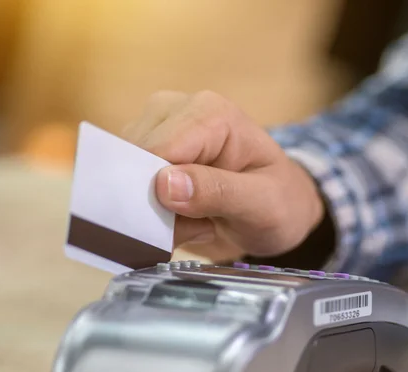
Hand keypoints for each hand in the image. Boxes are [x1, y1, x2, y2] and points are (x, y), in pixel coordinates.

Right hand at [122, 90, 324, 262]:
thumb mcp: (262, 205)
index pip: (157, 152)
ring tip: (199, 221)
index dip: (159, 194)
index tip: (188, 225)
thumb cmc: (280, 201)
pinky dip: (152, 212)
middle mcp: (175, 109)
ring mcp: (156, 128)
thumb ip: (218, 193)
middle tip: (200, 226)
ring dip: (156, 213)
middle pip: (135, 163)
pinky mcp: (145, 149)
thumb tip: (164, 184)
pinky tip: (185, 217)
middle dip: (158, 206)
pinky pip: (127, 185)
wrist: (282, 205)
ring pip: (125, 177)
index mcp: (209, 112)